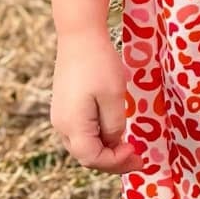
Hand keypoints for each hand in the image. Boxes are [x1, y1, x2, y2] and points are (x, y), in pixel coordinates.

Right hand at [50, 30, 142, 171]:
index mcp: (72, 125)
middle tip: (138, 158)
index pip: (93, 159)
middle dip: (113, 161)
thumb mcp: (114, 97)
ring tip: (127, 148)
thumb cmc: (99, 64)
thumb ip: (114, 126)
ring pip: (83, 146)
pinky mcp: (64, 107)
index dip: (117, 162)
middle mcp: (61, 126)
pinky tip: (113, 132)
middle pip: (86, 156)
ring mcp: (60, 117)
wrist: (79, 36)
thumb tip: (113, 143)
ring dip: (105, 151)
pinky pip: (80, 133)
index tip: (138, 155)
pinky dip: (98, 139)